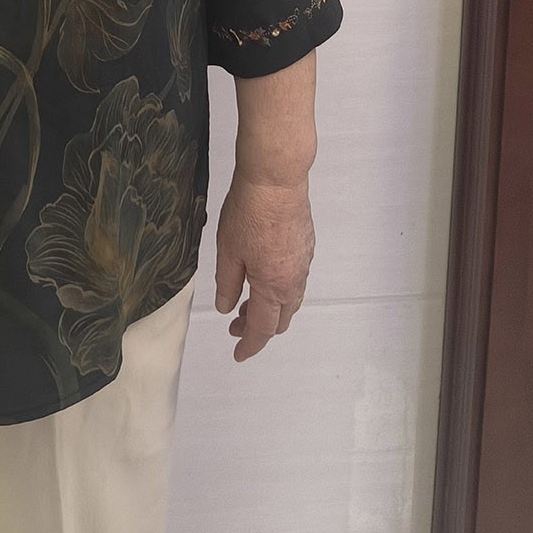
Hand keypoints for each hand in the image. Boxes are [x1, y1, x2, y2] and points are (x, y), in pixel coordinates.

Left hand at [213, 170, 313, 360]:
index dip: (249, 344)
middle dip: (259, 328)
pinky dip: (280, 288)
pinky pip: (296, 279)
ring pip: (290, 300)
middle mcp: (293, 280)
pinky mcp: (306, 245)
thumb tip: (226, 308)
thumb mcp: (228, 251)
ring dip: (270, 308)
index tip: (239, 352)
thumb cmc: (251, 211)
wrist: (276, 179)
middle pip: (281, 319)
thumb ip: (227, 284)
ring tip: (246, 300)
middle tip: (236, 325)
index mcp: (272, 286)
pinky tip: (264, 274)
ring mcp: (303, 262)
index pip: (262, 329)